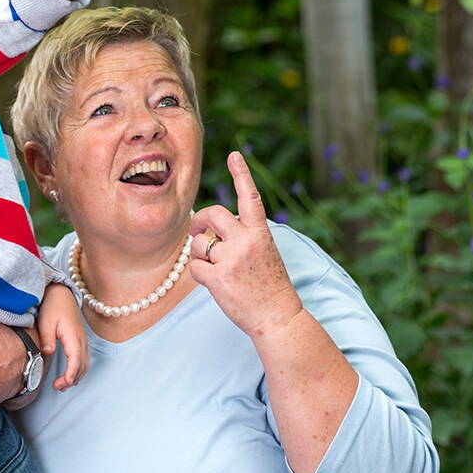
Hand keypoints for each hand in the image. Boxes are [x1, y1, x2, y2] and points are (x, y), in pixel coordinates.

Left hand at [38, 285, 88, 390]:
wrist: (61, 293)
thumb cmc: (53, 306)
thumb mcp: (46, 321)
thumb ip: (47, 338)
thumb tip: (47, 353)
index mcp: (73, 335)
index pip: (76, 359)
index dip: (71, 373)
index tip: (65, 383)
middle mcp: (81, 340)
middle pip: (82, 365)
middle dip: (72, 379)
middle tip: (57, 387)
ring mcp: (82, 341)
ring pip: (85, 364)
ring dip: (76, 377)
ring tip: (61, 386)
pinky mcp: (79, 341)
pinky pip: (83, 360)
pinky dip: (78, 370)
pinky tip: (68, 376)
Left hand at [188, 151, 304, 338]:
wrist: (277, 317)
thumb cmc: (269, 285)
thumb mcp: (264, 251)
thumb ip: (243, 235)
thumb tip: (211, 225)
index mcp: (261, 232)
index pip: (250, 196)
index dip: (241, 174)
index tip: (234, 155)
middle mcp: (247, 241)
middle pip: (212, 214)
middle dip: (199, 220)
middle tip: (197, 230)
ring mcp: (232, 260)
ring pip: (199, 243)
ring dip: (200, 254)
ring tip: (215, 267)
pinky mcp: (219, 279)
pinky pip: (195, 267)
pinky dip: (199, 274)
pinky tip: (212, 282)